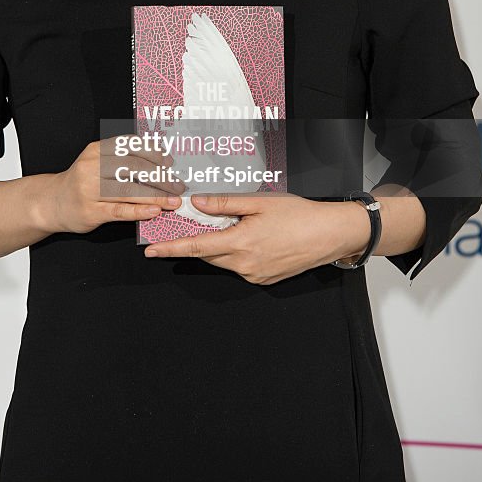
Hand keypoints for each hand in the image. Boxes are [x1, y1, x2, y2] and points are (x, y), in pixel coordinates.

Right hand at [36, 134, 184, 234]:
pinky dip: (139, 210)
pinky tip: (154, 211)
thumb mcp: (96, 162)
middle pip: (133, 168)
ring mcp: (90, 189)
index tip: (170, 161)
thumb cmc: (82, 182)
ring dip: (155, 196)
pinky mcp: (91, 211)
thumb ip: (121, 158)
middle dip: (160, 177)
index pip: (130, 146)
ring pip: (128, 190)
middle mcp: (92, 167)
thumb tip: (160, 160)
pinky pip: (119, 210)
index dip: (153, 152)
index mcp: (96, 150)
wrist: (52, 202)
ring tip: (173, 201)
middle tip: (177, 185)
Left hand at [142, 192, 371, 284]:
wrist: (330, 234)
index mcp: (241, 243)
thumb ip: (225, 203)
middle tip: (191, 225)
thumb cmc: (298, 214)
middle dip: (198, 241)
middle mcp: (245, 265)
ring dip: (220, 246)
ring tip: (232, 226)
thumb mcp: (259, 201)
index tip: (151, 251)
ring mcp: (256, 275)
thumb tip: (197, 203)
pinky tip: (250, 237)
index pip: (197, 247)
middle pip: (209, 254)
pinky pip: (241, 267)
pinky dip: (236, 253)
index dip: (171, 248)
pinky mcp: (265, 279)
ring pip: (225, 261)